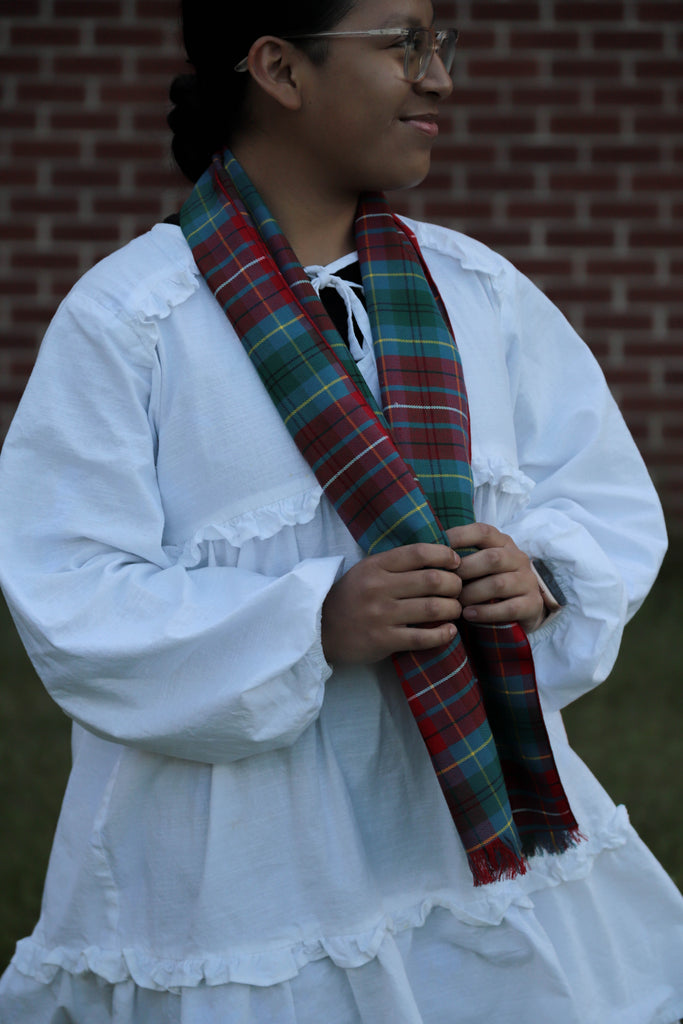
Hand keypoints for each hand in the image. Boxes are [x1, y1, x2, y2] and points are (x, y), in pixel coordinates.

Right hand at [321, 542, 462, 664]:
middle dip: (455, 584)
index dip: (445, 555)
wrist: (321, 628)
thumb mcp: (367, 570)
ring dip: (453, 609)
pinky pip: (422, 638)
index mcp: (376, 565)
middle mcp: (378, 588)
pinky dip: (442, 634)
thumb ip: (397, 563)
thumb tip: (440, 555)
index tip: (456, 562)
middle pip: (433, 580)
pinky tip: (449, 631)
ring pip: (433, 608)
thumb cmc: (352, 596)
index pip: (419, 552)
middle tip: (459, 589)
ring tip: (456, 609)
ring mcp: (381, 615)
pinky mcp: (383, 640)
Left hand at [446, 522, 544, 633]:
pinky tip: (469, 615)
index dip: (460, 537)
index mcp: (503, 543)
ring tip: (456, 603)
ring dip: (472, 594)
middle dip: (465, 570)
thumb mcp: (478, 565)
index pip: (483, 531)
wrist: (522, 609)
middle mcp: (518, 558)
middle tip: (446, 583)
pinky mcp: (533, 604)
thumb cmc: (488, 583)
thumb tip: (427, 551)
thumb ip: (460, 556)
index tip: (437, 548)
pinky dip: (485, 612)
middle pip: (492, 558)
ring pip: (498, 584)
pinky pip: (508, 608)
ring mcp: (528, 581)